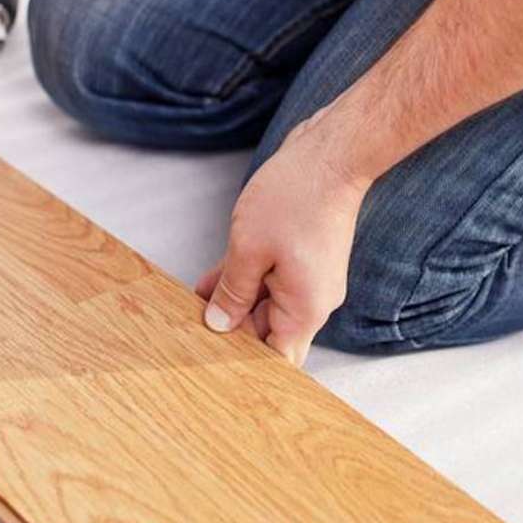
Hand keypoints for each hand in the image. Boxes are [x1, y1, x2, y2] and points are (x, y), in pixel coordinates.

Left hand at [196, 116, 369, 366]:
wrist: (331, 156)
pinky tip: (210, 282)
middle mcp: (312, 301)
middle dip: (232, 332)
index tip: (212, 365)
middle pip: (269, 333)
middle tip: (191, 331)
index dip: (246, 366)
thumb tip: (219, 324)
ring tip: (193, 304)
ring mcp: (309, 280)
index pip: (278, 360)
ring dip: (233, 303)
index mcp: (305, 310)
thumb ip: (233, 292)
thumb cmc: (296, 198)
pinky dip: (243, 282)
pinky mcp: (303, 260)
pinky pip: (269, 281)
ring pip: (265, 305)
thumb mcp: (248, 249)